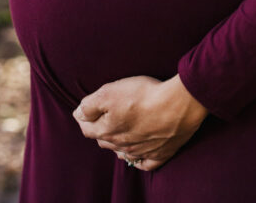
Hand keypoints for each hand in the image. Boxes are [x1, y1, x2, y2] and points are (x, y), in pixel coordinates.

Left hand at [73, 74, 207, 170]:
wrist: (177, 105)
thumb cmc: (142, 96)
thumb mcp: (109, 92)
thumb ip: (90, 105)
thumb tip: (78, 114)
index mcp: (107, 131)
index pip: (87, 128)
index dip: (83, 117)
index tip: (84, 110)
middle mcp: (122, 145)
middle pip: (104, 140)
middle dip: (100, 130)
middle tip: (102, 119)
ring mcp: (141, 152)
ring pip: (123, 152)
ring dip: (118, 144)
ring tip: (118, 134)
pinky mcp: (160, 154)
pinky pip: (145, 163)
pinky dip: (139, 160)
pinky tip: (138, 155)